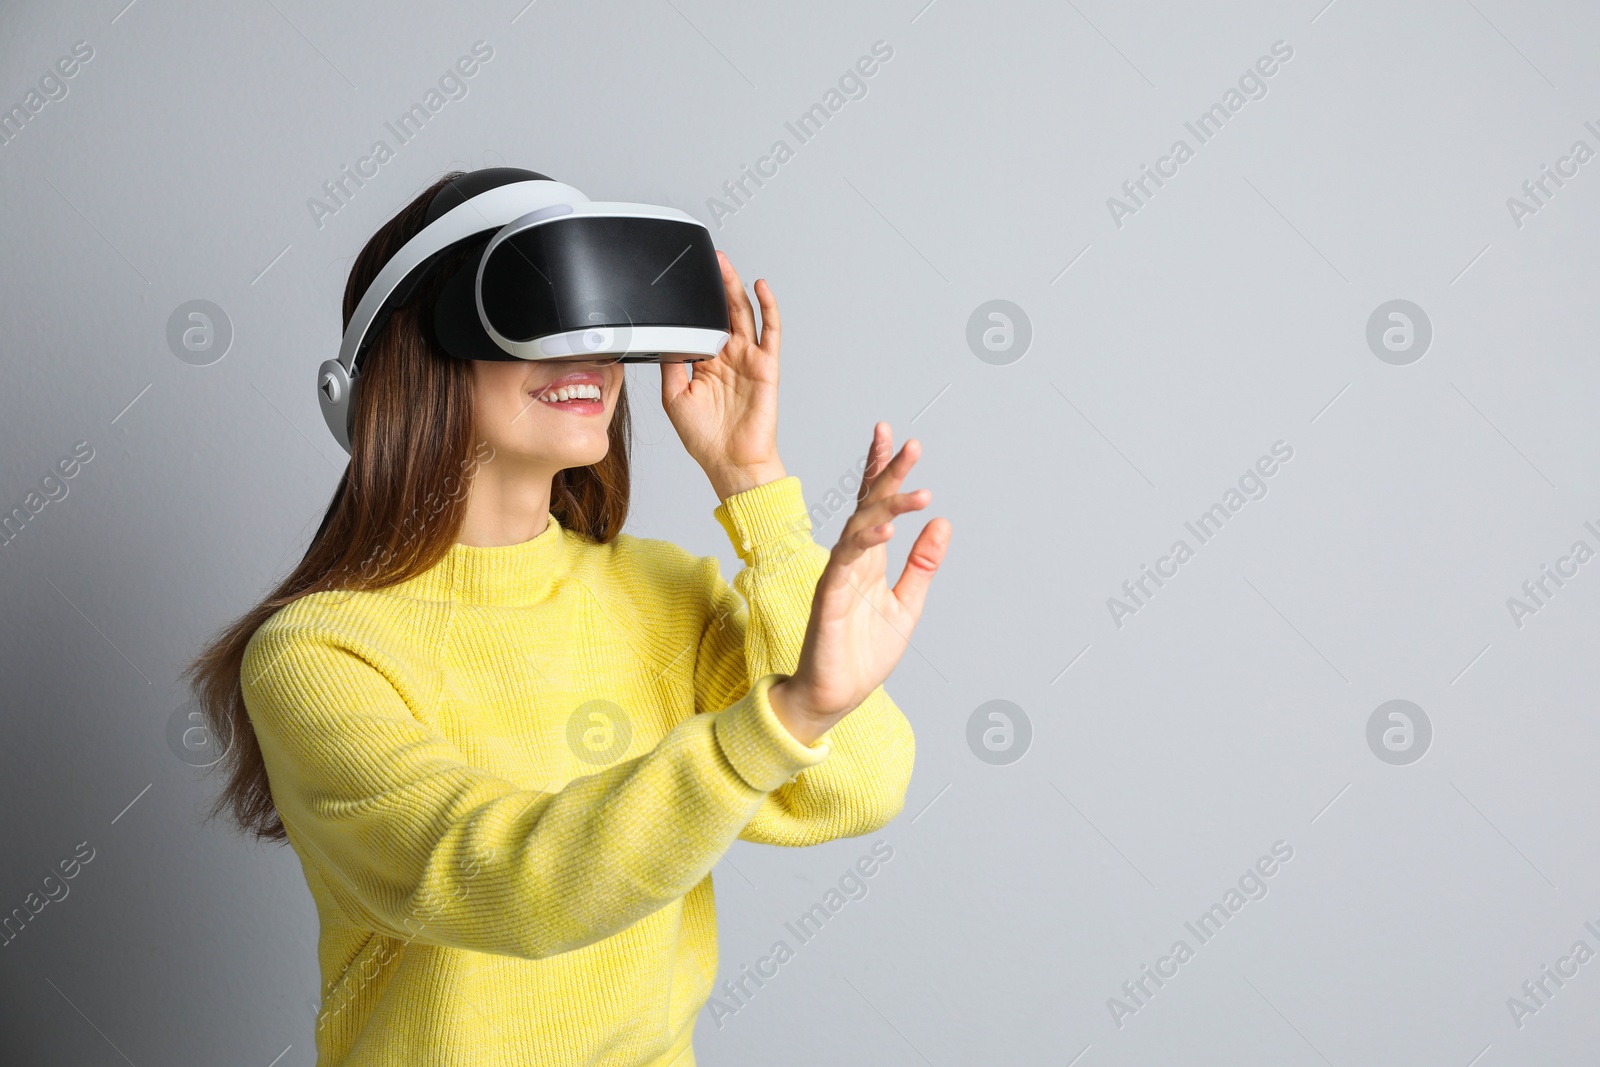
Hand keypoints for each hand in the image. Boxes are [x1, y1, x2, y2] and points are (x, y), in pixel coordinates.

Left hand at [660, 251, 785, 501]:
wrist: (731, 462)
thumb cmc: (705, 440)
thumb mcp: (674, 398)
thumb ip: (670, 365)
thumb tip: (662, 339)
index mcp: (706, 364)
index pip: (701, 324)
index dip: (696, 303)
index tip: (685, 280)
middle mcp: (728, 358)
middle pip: (723, 312)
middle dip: (717, 285)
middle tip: (710, 260)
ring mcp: (749, 360)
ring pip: (744, 315)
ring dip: (736, 288)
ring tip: (727, 265)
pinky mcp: (766, 366)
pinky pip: (770, 331)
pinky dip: (768, 308)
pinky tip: (760, 288)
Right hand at [767, 423, 951, 745]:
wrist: (834, 696)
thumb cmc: (864, 654)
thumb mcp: (907, 605)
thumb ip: (923, 565)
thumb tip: (943, 522)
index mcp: (870, 559)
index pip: (876, 504)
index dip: (884, 471)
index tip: (895, 437)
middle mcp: (853, 559)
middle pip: (869, 504)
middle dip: (889, 472)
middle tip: (910, 442)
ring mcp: (839, 575)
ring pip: (861, 526)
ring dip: (888, 504)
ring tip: (919, 488)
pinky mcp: (831, 596)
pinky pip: (848, 562)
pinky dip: (867, 542)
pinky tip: (888, 529)